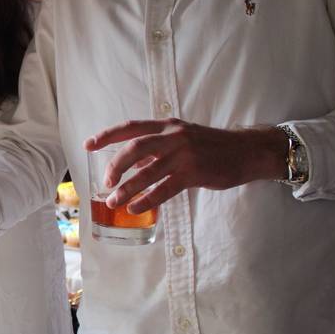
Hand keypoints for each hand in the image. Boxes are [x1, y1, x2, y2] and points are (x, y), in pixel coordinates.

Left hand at [84, 119, 287, 212]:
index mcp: (167, 126)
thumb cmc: (209, 146)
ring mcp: (184, 154)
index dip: (107, 135)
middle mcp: (173, 136)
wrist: (246, 151)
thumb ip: (157, 148)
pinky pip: (165, 189)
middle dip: (116, 166)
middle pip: (135, 148)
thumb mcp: (181, 138)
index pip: (130, 128)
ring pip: (148, 172)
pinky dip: (147, 199)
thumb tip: (130, 163)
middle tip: (106, 181)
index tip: (88, 145)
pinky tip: (136, 208)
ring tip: (114, 202)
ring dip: (127, 188)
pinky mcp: (195, 173)